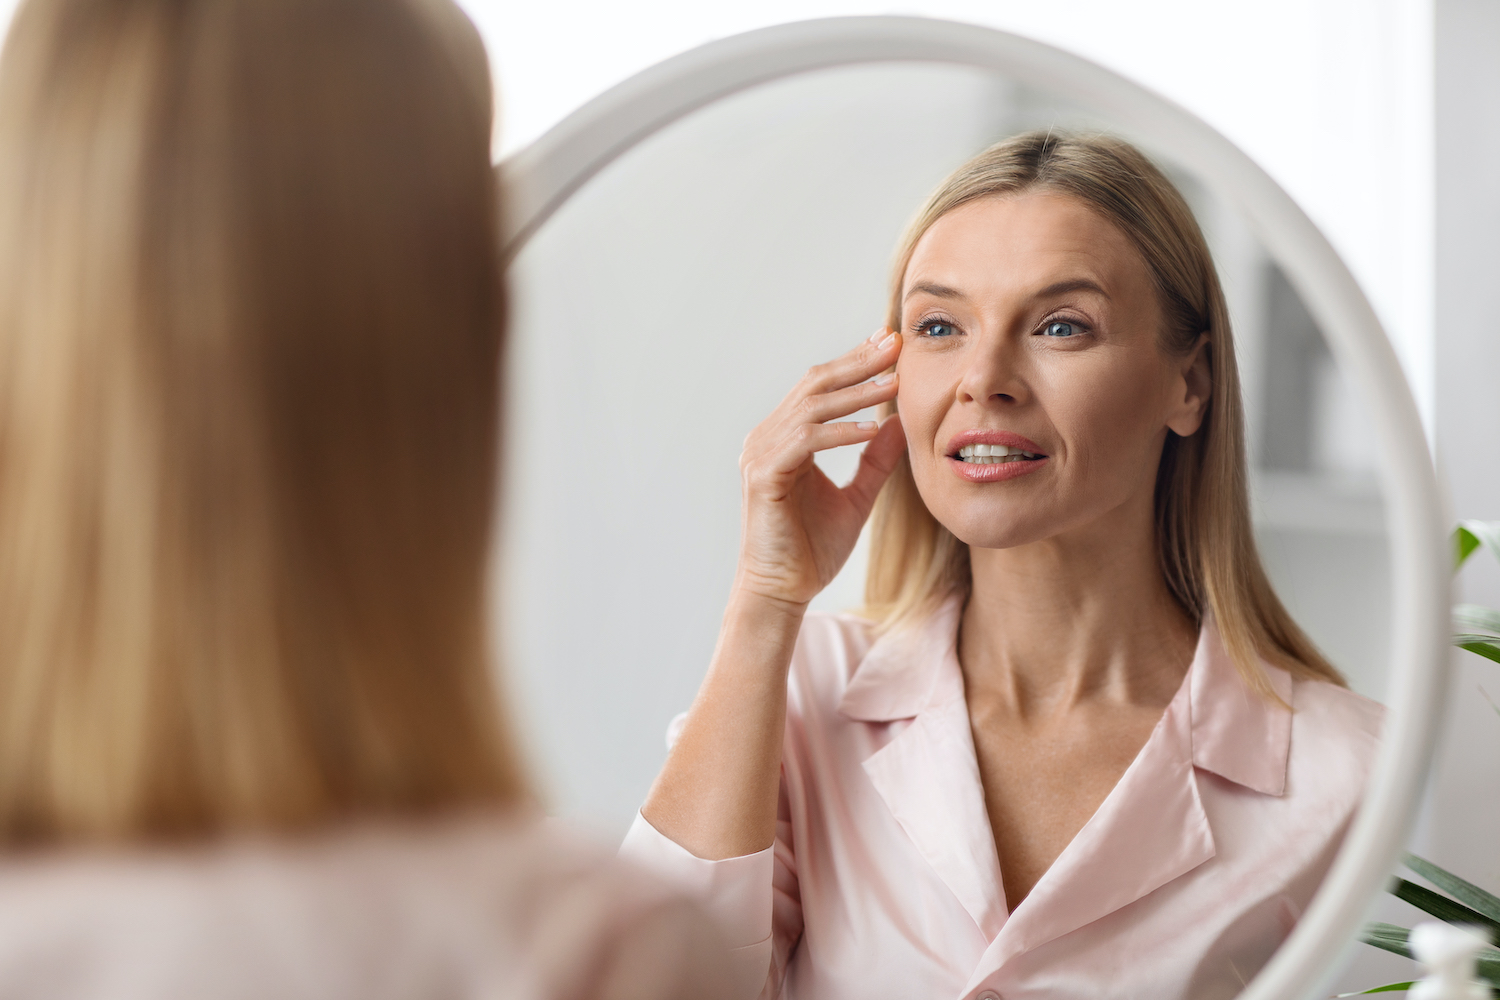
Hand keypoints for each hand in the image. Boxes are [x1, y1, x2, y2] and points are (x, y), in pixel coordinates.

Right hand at [733, 328, 906, 607]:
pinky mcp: (763, 476)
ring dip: (857, 393)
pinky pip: (806, 442)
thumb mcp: (857, 497)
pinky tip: (872, 426)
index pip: (820, 387)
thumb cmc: (812, 550)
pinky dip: (840, 432)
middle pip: (815, 385)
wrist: (783, 590)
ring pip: (812, 408)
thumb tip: (898, 422)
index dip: (855, 362)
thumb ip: (875, 460)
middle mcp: (767, 437)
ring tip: (895, 381)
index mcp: (783, 438)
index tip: (890, 344)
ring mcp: (760, 454)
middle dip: (858, 362)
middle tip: (895, 343)